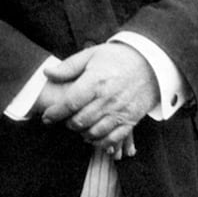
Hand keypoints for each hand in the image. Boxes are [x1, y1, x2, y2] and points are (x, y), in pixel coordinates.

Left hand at [38, 43, 157, 151]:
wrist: (150, 63)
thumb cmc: (118, 58)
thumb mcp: (92, 54)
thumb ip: (69, 66)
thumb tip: (47, 73)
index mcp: (96, 81)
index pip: (70, 103)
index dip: (55, 113)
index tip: (46, 117)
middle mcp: (108, 98)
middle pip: (80, 121)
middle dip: (67, 123)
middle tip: (64, 119)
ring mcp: (121, 111)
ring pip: (94, 132)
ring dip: (82, 133)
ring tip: (78, 126)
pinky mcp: (131, 120)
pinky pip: (112, 139)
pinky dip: (100, 142)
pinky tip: (93, 136)